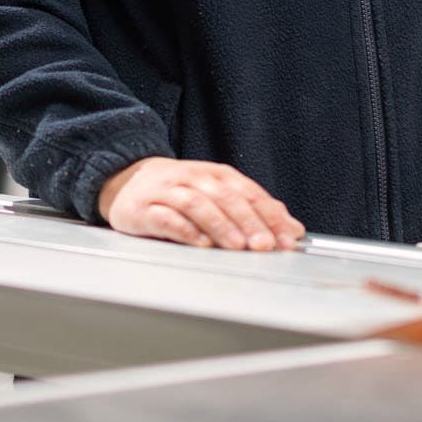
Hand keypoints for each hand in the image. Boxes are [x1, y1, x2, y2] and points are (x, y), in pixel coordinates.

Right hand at [98, 156, 305, 250]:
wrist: (128, 179)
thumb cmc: (180, 191)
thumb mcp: (219, 194)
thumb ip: (255, 211)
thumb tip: (292, 230)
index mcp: (217, 175)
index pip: (249, 193)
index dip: (270, 215)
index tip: (287, 237)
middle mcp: (195, 179)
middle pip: (226, 197)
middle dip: (249, 222)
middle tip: (265, 244)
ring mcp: (169, 192)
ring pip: (198, 205)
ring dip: (220, 226)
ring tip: (237, 246)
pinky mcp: (145, 209)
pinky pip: (166, 219)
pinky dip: (185, 231)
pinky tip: (200, 244)